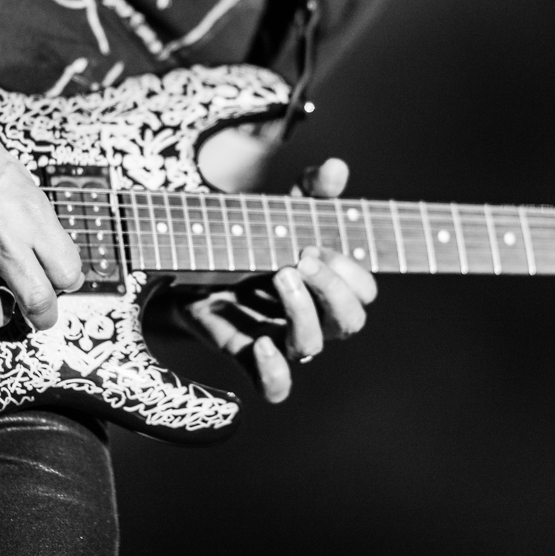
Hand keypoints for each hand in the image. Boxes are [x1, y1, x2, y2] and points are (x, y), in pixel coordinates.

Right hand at [0, 98, 82, 331]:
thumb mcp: (22, 182)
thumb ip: (35, 222)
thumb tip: (47, 256)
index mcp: (30, 215)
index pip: (68, 271)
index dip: (68, 283)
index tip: (60, 284)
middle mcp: (1, 235)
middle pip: (37, 300)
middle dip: (43, 318)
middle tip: (40, 318)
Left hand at [179, 159, 376, 402]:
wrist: (190, 262)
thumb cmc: (249, 236)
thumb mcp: (282, 206)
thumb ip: (311, 188)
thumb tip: (336, 168)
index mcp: (329, 283)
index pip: (364, 291)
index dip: (350, 273)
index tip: (319, 245)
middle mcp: (313, 315)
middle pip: (350, 323)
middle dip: (332, 290)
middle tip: (302, 258)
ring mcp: (281, 337)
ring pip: (313, 347)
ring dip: (303, 313)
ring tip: (278, 275)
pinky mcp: (247, 353)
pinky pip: (274, 386)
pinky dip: (274, 373)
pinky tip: (261, 342)